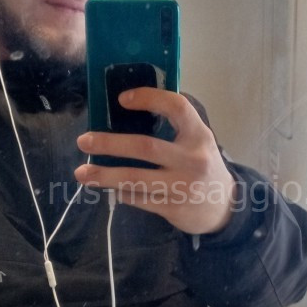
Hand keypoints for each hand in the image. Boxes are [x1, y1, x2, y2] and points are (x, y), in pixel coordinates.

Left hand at [75, 88, 236, 234]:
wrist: (224, 206)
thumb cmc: (202, 165)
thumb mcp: (197, 141)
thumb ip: (172, 127)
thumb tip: (124, 110)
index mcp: (198, 135)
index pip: (176, 108)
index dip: (149, 98)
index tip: (122, 99)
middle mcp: (192, 159)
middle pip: (145, 147)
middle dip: (110, 144)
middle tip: (83, 141)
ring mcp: (183, 186)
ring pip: (135, 179)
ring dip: (105, 175)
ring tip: (82, 172)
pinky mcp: (174, 208)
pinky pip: (139, 199)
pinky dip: (122, 193)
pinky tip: (112, 189)